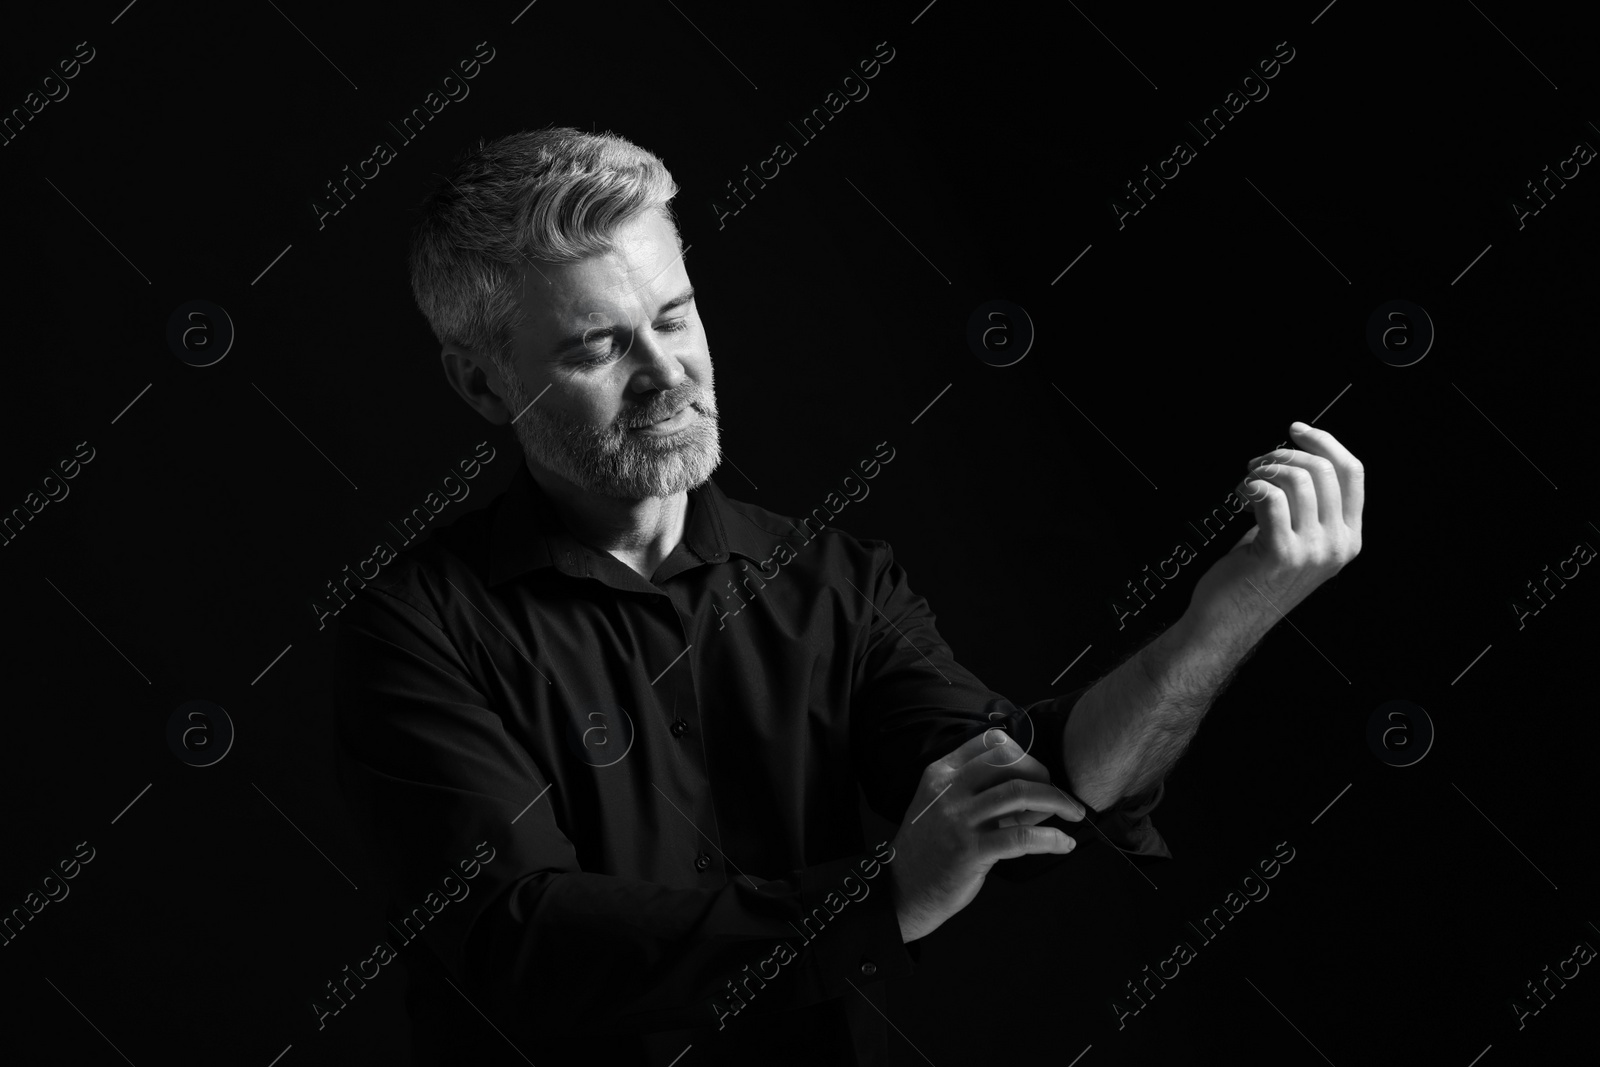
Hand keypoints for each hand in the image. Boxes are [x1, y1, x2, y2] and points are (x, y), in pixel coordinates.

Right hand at [887, 729, 1084, 942]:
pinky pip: (1022, 837)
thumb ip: (982, 793)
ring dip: (1057, 801)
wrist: (903, 889)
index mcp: (941, 774)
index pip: (989, 742)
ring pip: (1020, 794)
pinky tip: (1063, 843)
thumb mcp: (944, 807)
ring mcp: (959, 820)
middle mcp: (949, 791)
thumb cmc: (931, 848)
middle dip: (1043, 775)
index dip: (1022, 753)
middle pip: (1009, 762)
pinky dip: (1051, 839)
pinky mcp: (971, 851)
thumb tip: (1039, 792)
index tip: (1037, 773)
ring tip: (1072, 813)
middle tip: (1057, 794)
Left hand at [1186, 422, 1364, 651]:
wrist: (1226, 622)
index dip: (1325, 442)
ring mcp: (1312, 551)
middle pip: (1323, 470)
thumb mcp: (1296, 540)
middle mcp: (1337, 545)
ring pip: (1298, 479)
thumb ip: (1307, 506)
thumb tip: (1294, 457)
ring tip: (1247, 480)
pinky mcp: (1280, 552)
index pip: (1353, 473)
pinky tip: (1241, 494)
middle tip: (1257, 463)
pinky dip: (1252, 486)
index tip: (1297, 430)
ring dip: (1265, 468)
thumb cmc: (1254, 578)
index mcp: (1348, 538)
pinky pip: (1271, 497)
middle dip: (1285, 455)